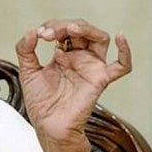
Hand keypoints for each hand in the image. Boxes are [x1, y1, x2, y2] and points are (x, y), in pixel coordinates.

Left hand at [15, 19, 131, 151]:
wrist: (48, 126)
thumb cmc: (41, 102)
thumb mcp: (27, 71)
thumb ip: (25, 50)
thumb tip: (31, 31)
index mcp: (63, 54)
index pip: (63, 29)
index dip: (52, 26)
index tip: (38, 34)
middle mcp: (79, 58)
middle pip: (81, 29)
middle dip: (64, 26)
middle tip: (47, 34)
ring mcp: (91, 67)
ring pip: (100, 38)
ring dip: (86, 29)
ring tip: (70, 30)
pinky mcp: (100, 80)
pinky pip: (121, 66)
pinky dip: (125, 51)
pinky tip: (121, 37)